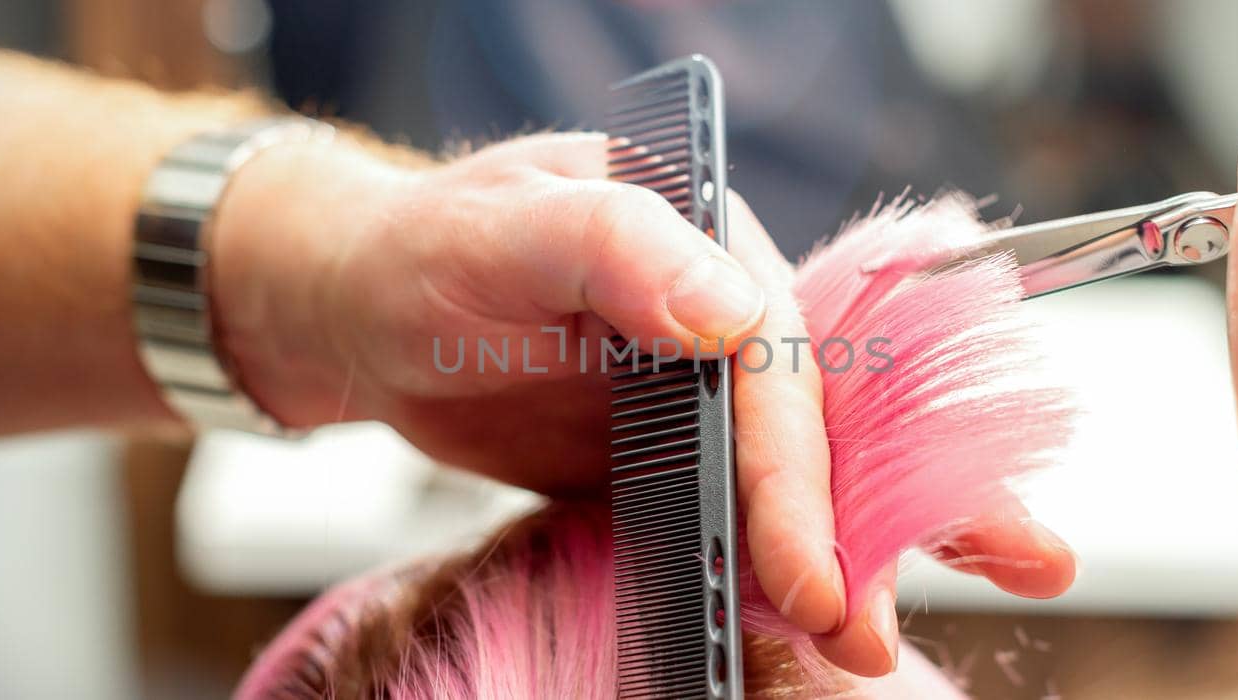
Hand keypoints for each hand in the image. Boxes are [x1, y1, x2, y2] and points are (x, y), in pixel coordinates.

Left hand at [209, 132, 1072, 674]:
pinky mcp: (674, 455)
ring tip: (864, 648)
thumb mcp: (501, 232)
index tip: (809, 576)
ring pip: (793, 481)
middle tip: (873, 636)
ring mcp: (702, 394)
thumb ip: (614, 246)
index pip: (778, 368)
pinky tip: (797, 627)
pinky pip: (734, 517)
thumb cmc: (421, 250)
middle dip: (861, 530)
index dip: (800, 476)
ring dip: (838, 562)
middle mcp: (726, 319)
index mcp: (709, 242)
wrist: (365, 307)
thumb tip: (732, 315)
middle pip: (816, 428)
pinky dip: (768, 572)